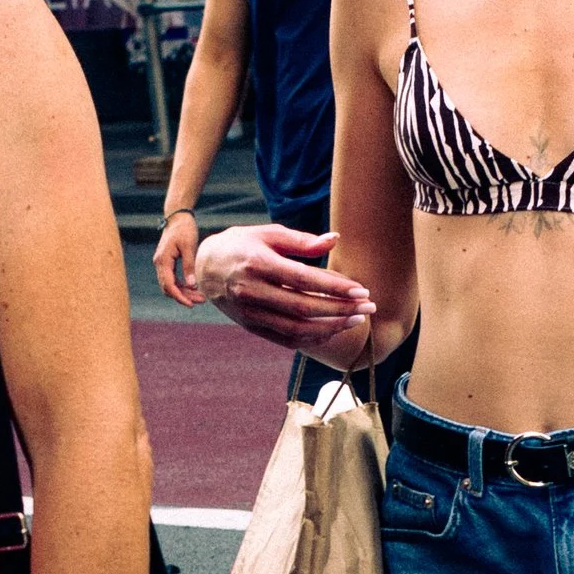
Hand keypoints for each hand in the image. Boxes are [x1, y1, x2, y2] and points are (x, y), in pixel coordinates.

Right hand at [152, 210, 203, 306]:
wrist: (178, 216)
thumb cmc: (184, 229)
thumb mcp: (189, 246)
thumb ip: (189, 266)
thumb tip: (192, 285)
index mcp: (163, 260)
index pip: (169, 285)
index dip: (180, 297)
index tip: (192, 304)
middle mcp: (159, 263)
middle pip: (168, 287)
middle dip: (184, 296)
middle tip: (201, 300)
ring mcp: (161, 263)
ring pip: (170, 284)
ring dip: (183, 292)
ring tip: (200, 296)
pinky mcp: (166, 262)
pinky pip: (171, 279)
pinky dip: (181, 285)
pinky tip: (193, 288)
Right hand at [195, 222, 375, 352]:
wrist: (206, 267)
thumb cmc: (242, 244)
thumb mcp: (269, 233)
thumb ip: (302, 241)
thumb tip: (334, 240)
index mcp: (258, 264)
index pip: (303, 280)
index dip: (335, 287)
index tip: (362, 290)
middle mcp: (252, 291)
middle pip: (304, 308)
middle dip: (341, 310)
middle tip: (368, 307)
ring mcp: (251, 313)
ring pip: (297, 329)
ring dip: (331, 328)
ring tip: (356, 320)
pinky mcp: (251, 327)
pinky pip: (287, 339)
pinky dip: (313, 338)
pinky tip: (333, 330)